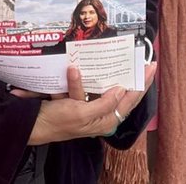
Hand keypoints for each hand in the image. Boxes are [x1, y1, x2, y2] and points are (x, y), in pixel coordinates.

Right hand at [26, 64, 156, 144]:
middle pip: (124, 93)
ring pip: (106, 86)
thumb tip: (122, 90)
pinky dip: (84, 77)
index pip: (131, 99)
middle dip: (135, 78)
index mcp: (107, 119)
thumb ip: (104, 104)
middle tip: (146, 62)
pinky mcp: (79, 99)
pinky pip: (87, 85)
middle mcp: (102, 114)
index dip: (142, 83)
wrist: (35, 124)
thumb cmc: (58, 121)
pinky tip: (81, 68)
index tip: (151, 67)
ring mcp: (91, 106)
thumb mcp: (81, 113)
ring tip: (123, 61)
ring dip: (108, 74)